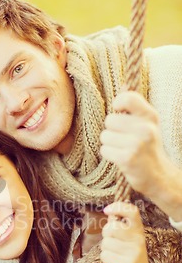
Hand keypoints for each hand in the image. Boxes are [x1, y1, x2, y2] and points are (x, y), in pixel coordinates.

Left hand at [100, 91, 181, 221]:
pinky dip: (109, 155)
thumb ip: (134, 108)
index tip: (119, 112)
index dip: (117, 104)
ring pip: (105, 136)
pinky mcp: (127, 158)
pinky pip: (105, 150)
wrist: (158, 176)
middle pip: (109, 120)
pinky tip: (120, 158)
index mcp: (150, 116)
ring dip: (109, 144)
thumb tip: (122, 86)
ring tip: (123, 149)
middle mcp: (146, 128)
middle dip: (111, 130)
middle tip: (123, 139)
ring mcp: (137, 144)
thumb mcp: (147, 124)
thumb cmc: (147, 147)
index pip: (127, 98)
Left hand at [101, 202, 156, 262]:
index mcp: (139, 231)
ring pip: (105, 243)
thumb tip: (110, 212)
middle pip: (111, 228)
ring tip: (115, 255)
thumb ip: (120, 227)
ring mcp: (132, 253)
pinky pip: (104, 255)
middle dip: (106, 234)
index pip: (132, 212)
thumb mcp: (130, 240)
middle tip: (112, 242)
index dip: (118, 207)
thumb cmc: (130, 258)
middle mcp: (138, 240)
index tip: (107, 210)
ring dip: (106, 249)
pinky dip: (105, 260)